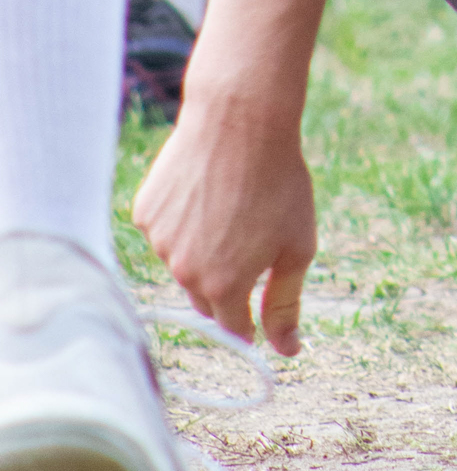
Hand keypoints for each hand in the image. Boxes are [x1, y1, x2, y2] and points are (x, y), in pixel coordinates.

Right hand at [133, 91, 317, 356]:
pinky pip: (165, 232)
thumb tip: (287, 350)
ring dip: (204, 251)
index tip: (257, 314)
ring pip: (183, 264)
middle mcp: (184, 271)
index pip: (232, 327)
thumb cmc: (279, 183)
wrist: (241, 120)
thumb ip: (285, 304)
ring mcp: (160, 241)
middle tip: (251, 247)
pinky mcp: (146, 212)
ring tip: (232, 207)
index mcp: (224, 287)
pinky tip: (206, 192)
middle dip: (227, 286)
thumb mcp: (297, 247)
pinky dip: (183, 223)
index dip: (248, 323)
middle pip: (205, 298)